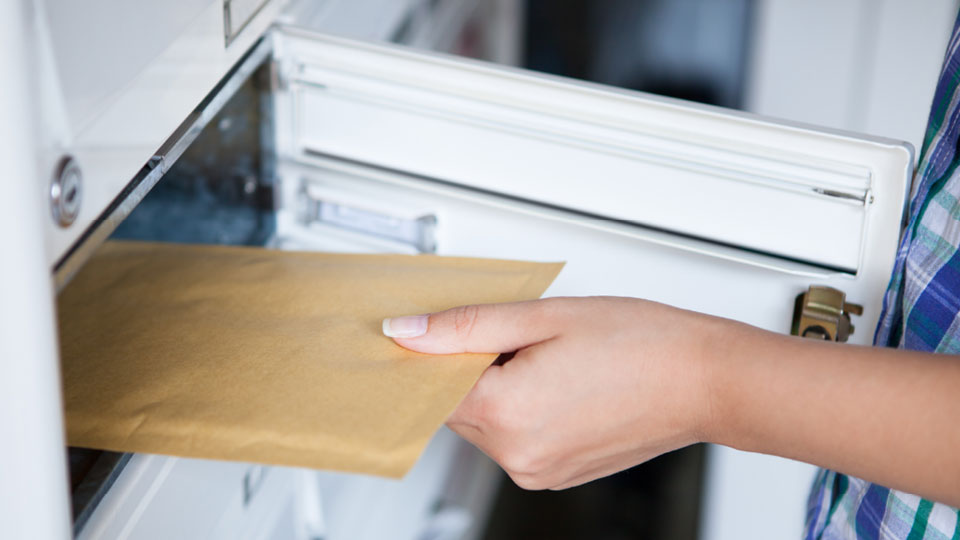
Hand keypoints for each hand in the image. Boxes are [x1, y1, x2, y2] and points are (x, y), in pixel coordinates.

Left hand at [383, 296, 730, 489]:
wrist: (705, 379)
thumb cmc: (641, 344)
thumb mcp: (542, 317)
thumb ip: (464, 326)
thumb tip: (406, 333)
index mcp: (507, 414)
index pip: (431, 385)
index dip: (436, 350)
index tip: (447, 328)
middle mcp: (519, 456)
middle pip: (457, 406)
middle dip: (473, 367)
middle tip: (518, 334)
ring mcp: (540, 472)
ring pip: (486, 423)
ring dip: (498, 388)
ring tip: (550, 357)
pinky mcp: (559, 475)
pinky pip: (517, 439)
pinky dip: (523, 409)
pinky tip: (559, 381)